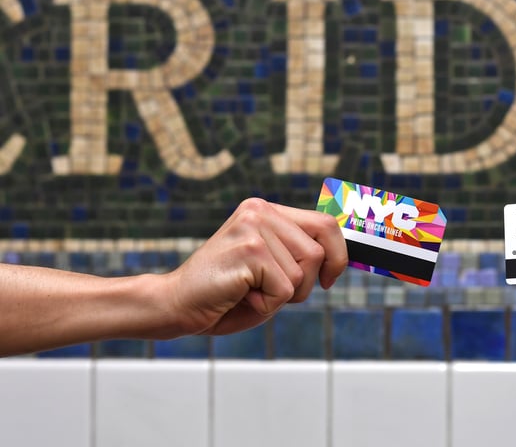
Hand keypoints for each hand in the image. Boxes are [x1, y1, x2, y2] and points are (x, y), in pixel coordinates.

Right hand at [161, 198, 347, 335]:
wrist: (175, 305)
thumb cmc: (224, 293)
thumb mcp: (268, 268)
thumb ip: (296, 255)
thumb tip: (340, 257)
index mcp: (266, 211)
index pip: (325, 223)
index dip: (338, 253)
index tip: (331, 277)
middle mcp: (261, 211)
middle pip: (319, 250)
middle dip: (307, 282)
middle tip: (276, 292)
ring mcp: (254, 228)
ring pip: (303, 272)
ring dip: (282, 295)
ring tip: (250, 291)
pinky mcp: (250, 250)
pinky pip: (284, 289)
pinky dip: (267, 304)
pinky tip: (240, 296)